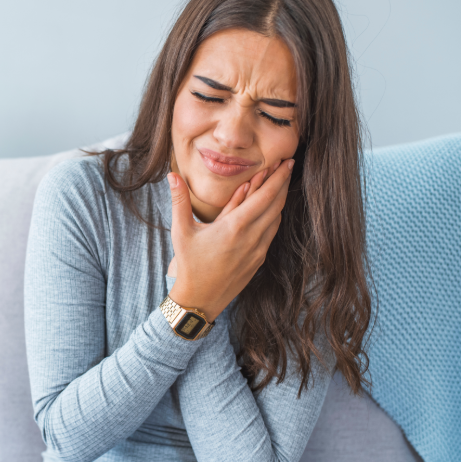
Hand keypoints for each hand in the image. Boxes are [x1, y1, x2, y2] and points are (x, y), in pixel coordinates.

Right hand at [167, 158, 292, 321]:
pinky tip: (271, 209)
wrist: (199, 299)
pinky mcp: (258, 260)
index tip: (286, 161)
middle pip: (277, 204)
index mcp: (235, 227)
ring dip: (280, 199)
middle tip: (288, 165)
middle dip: (283, 182)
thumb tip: (172, 175)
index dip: (278, 177)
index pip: (265, 196)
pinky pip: (271, 233)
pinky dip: (273, 216)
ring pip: (276, 219)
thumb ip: (180, 200)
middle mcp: (251, 238)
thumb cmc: (189, 265)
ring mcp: (258, 251)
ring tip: (280, 183)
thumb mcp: (181, 231)